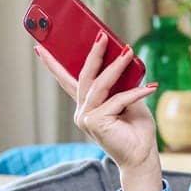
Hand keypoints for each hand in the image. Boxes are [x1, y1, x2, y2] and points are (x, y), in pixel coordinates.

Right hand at [34, 32, 159, 170]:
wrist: (142, 156)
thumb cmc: (136, 129)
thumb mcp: (129, 100)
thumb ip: (121, 84)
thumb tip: (122, 58)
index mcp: (87, 105)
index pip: (67, 80)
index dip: (53, 64)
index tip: (40, 48)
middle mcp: (83, 111)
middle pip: (84, 77)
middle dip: (94, 54)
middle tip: (102, 35)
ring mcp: (86, 118)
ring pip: (100, 85)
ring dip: (116, 67)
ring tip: (129, 52)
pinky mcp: (96, 123)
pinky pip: (117, 100)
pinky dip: (136, 92)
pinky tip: (151, 87)